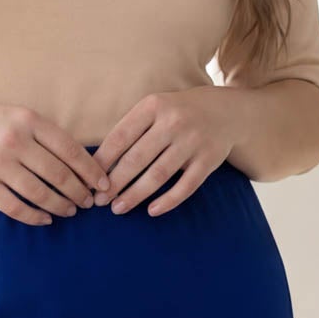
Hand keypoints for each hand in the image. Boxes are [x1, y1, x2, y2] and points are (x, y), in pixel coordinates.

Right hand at [0, 102, 113, 225]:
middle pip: (59, 175)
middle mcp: (14, 141)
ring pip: (40, 193)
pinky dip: (35, 217)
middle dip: (79, 192)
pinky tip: (45, 219)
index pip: (71, 150)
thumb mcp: (18, 116)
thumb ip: (46, 135)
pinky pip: (15, 207)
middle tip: (89, 202)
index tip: (104, 185)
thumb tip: (83, 164)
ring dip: (60, 206)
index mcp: (28, 120)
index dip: (91, 171)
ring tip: (70, 210)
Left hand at [90, 87, 235, 215]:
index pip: (120, 136)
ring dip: (135, 195)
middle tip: (99, 201)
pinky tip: (151, 211)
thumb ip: (131, 128)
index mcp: (154, 106)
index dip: (102, 161)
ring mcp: (193, 142)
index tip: (90, 179)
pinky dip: (168, 201)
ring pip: (158, 175)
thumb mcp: (155, 108)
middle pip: (136, 159)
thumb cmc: (179, 112)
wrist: (228, 110)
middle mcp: (173, 122)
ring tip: (118, 208)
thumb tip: (99, 163)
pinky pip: (186, 186)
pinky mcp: (209, 160)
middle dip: (114, 183)